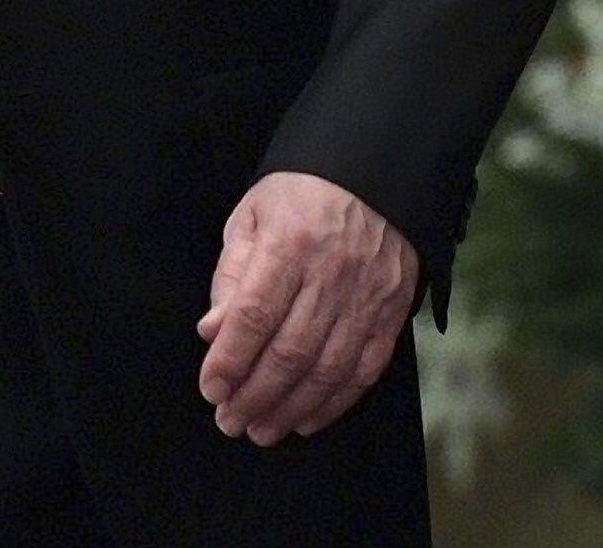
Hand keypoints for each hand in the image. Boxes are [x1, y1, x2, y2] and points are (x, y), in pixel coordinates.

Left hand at [195, 170, 419, 446]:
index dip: (230, 359)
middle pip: (290, 351)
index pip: (254, 314)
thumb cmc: (301, 195)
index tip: (210, 388)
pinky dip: (335, 402)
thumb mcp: (253, 217)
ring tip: (261, 429)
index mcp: (291, 243)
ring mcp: (367, 296)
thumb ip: (232, 275)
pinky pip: (365, 370)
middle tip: (229, 421)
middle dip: (255, 395)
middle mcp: (332, 274)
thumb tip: (212, 333)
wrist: (374, 172)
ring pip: (328, 369)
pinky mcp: (391, 313)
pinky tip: (307, 419)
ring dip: (290, 408)